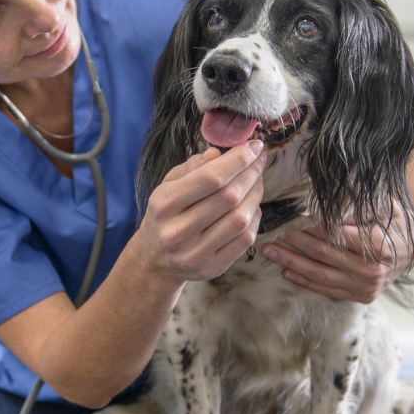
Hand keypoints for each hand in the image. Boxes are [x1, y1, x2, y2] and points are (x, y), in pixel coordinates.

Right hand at [135, 142, 267, 283]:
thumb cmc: (165, 216)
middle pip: (229, 197)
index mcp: (164, 204)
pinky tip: (252, 205)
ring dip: (256, 194)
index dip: (238, 160)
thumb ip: (192, 168)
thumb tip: (220, 154)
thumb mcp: (168, 186)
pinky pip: (245, 239)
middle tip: (260, 159)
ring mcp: (195, 253)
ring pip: (240, 218)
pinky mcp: (212, 268)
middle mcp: (177, 231)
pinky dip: (254, 217)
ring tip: (257, 180)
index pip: (210, 178)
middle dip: (251, 173)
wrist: (154, 260)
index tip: (254, 146)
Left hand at [261, 207, 413, 303]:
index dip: (311, 228)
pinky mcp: (360, 297)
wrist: (412, 250)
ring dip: (292, 263)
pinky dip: (305, 281)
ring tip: (271, 252)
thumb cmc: (393, 222)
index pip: (336, 236)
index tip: (291, 221)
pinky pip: (327, 290)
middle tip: (274, 234)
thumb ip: (356, 209)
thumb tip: (327, 210)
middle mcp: (372, 270)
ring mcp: (366, 287)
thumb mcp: (382, 207)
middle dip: (295, 244)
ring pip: (321, 275)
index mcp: (379, 246)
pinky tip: (286, 271)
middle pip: (324, 256)